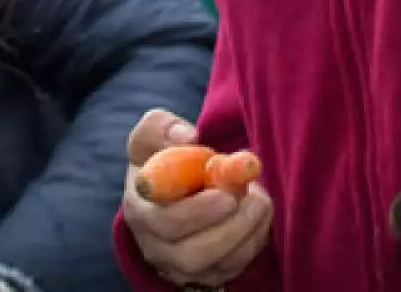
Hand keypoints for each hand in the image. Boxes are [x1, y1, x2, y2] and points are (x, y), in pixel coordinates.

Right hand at [122, 109, 272, 287]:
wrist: (182, 181)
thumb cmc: (166, 155)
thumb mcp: (156, 131)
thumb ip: (163, 127)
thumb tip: (188, 138)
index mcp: (140, 206)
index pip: (160, 221)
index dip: (195, 212)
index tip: (225, 194)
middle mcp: (155, 244)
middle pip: (189, 253)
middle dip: (228, 228)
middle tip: (253, 199)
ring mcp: (179, 264)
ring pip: (214, 266)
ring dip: (245, 234)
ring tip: (260, 201)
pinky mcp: (205, 274)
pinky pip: (232, 269)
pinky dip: (252, 244)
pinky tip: (258, 216)